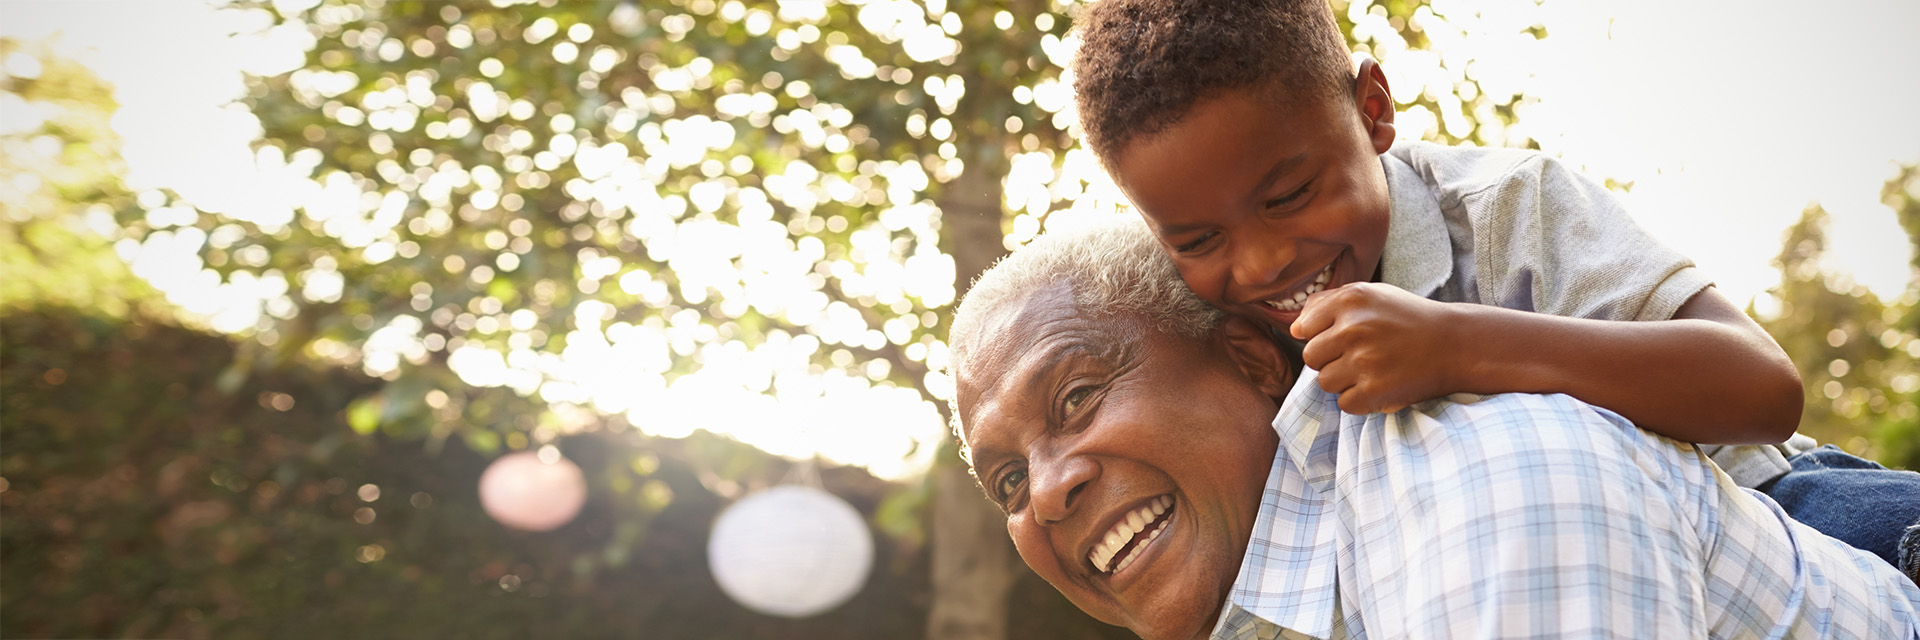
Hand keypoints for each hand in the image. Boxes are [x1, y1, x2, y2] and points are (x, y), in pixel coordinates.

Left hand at [1289, 282, 1460, 413]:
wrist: (1455, 344)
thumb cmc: (1407, 319)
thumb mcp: (1371, 294)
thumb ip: (1328, 303)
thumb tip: (1295, 327)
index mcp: (1351, 300)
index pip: (1303, 329)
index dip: (1321, 337)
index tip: (1344, 339)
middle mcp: (1354, 327)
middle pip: (1310, 358)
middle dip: (1330, 360)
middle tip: (1359, 357)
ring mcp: (1364, 360)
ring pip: (1324, 383)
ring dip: (1343, 382)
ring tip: (1370, 371)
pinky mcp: (1375, 390)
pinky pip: (1344, 404)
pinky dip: (1359, 401)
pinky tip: (1378, 386)